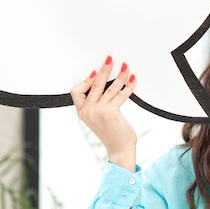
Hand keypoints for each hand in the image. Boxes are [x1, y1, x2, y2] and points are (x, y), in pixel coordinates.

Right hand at [71, 55, 136, 170]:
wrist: (119, 150)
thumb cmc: (111, 134)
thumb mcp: (98, 118)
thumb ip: (97, 104)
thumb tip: (103, 83)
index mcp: (82, 112)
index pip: (76, 91)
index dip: (85, 80)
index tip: (94, 72)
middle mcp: (88, 111)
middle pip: (95, 85)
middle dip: (104, 70)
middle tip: (109, 59)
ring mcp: (98, 112)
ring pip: (109, 88)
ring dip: (119, 76)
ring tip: (125, 67)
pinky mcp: (110, 113)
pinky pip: (120, 95)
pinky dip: (128, 86)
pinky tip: (133, 79)